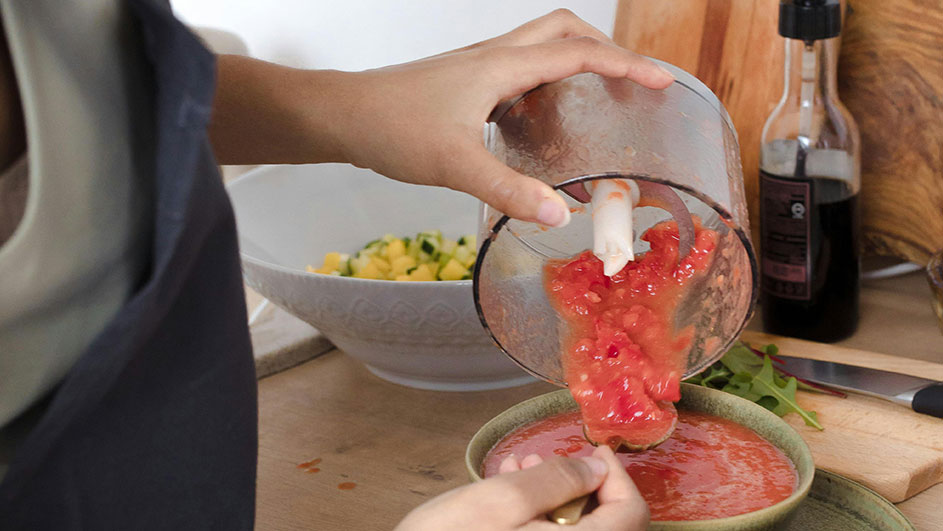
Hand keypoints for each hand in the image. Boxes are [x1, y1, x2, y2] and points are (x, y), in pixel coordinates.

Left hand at [210, 9, 672, 226]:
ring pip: (540, 48)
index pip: (579, 54)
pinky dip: (544, 85)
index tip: (663, 82)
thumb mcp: (455, 164)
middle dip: (606, 50)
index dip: (626, 66)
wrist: (343, 116)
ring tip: (598, 101)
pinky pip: (518, 71)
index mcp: (502, 68)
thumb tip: (560, 215)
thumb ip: (509, 191)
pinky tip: (540, 122)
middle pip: (564, 31)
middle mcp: (494, 58)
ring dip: (576, 62)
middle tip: (634, 83)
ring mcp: (478, 68)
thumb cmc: (392, 129)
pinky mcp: (464, 83)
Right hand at [394, 445, 648, 529]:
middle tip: (542, 458)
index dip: (617, 475)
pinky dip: (535, 519)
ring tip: (513, 471)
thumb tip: (598, 466)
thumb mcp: (501, 500)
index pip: (631, 514)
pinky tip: (503, 495)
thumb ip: (556, 479)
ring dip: (551, 498)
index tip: (595, 449)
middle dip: (576, 484)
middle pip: (605, 525)